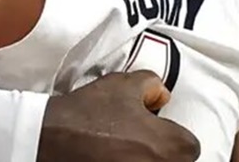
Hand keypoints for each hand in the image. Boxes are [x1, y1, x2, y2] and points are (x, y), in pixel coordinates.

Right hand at [37, 71, 200, 161]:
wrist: (49, 137)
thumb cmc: (88, 114)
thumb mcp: (122, 84)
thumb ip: (152, 84)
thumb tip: (161, 94)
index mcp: (171, 146)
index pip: (190, 145)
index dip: (172, 133)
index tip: (156, 128)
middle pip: (175, 161)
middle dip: (161, 151)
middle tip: (138, 139)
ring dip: (145, 159)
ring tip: (122, 149)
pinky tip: (109, 156)